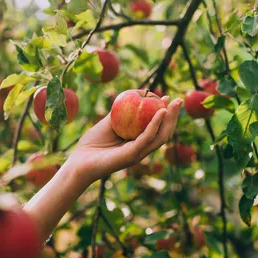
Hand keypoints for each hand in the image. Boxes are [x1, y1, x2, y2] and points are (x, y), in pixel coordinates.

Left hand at [66, 96, 182, 181]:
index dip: (166, 114)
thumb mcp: (108, 123)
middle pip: (164, 133)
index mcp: (138, 144)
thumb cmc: (91, 144)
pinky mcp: (132, 155)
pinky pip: (146, 138)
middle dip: (173, 116)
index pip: (158, 129)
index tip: (168, 98)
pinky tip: (159, 112)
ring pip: (160, 136)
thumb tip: (132, 95)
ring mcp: (138, 153)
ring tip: (173, 105)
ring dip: (168, 120)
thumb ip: (120, 112)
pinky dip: (154, 125)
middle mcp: (141, 149)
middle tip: (178, 100)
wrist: (78, 162)